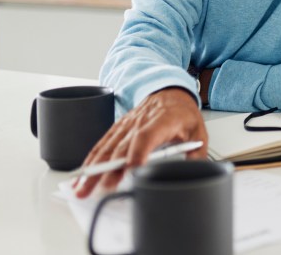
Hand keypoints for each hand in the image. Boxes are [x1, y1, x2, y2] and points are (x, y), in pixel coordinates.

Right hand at [73, 87, 207, 197]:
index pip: (147, 135)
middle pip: (122, 146)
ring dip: (94, 168)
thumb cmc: (183, 113)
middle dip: (110, 169)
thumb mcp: (197, 131)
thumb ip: (197, 155)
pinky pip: (102, 144)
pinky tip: (82, 174)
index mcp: (163, 120)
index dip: (138, 152)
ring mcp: (127, 124)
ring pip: (107, 147)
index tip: (132, 169)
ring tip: (82, 187)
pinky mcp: (118, 128)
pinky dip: (91, 160)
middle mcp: (141, 121)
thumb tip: (196, 174)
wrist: (170, 92)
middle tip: (103, 188)